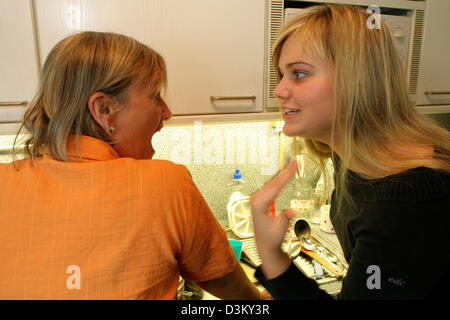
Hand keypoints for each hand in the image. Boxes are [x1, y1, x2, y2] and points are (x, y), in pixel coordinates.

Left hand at [250, 157, 297, 278]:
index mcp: (259, 204)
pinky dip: (281, 180)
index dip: (286, 175)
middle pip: (274, 182)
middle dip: (286, 170)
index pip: (275, 186)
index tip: (293, 166)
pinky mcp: (261, 200)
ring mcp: (257, 199)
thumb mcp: (280, 230)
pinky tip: (286, 174)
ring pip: (273, 183)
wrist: (265, 246)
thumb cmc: (271, 239)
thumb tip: (291, 211)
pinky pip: (272, 187)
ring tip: (293, 164)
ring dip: (284, 173)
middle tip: (295, 160)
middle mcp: (256, 200)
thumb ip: (285, 219)